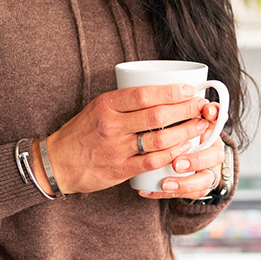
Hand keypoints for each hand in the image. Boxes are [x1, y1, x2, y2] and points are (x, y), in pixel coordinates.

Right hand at [39, 83, 213, 195]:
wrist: (57, 163)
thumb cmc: (81, 132)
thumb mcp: (97, 107)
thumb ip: (124, 101)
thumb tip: (160, 92)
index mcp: (106, 105)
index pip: (144, 94)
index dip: (171, 92)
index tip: (190, 90)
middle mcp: (111, 125)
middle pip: (157, 115)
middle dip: (185, 110)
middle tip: (203, 107)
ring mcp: (116, 148)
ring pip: (159, 139)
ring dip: (185, 133)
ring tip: (200, 127)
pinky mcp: (120, 169)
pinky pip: (152, 161)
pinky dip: (172, 155)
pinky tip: (184, 149)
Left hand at [136, 100, 226, 199]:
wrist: (180, 152)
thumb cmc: (171, 126)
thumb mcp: (169, 111)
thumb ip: (169, 101)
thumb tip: (171, 87)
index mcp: (208, 127)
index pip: (218, 119)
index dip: (215, 115)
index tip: (205, 112)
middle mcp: (211, 148)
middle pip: (214, 155)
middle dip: (196, 159)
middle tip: (176, 163)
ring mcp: (206, 168)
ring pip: (205, 180)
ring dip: (185, 183)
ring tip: (165, 183)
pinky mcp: (196, 185)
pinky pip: (189, 194)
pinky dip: (167, 193)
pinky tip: (148, 191)